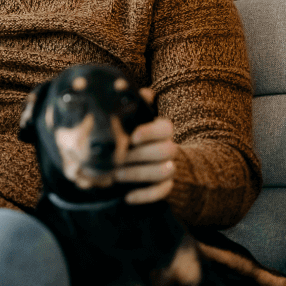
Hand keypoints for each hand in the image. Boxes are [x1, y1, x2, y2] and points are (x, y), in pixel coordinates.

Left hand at [117, 88, 179, 204]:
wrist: (133, 161)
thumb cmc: (126, 136)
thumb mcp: (125, 120)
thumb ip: (130, 105)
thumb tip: (130, 88)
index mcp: (160, 129)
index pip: (166, 127)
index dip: (151, 132)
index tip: (132, 137)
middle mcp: (169, 147)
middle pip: (167, 150)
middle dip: (140, 155)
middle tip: (117, 158)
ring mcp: (169, 167)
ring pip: (165, 171)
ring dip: (139, 174)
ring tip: (116, 175)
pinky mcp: (165, 186)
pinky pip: (163, 192)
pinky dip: (145, 195)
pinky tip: (127, 197)